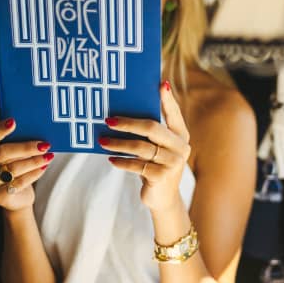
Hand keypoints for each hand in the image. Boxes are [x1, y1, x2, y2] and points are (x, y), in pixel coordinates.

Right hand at [0, 118, 53, 211]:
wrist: (16, 197)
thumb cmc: (14, 168)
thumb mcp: (12, 154)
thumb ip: (16, 142)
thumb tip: (35, 128)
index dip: (0, 129)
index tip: (14, 122)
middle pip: (2, 153)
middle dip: (26, 148)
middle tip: (44, 145)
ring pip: (12, 169)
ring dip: (34, 161)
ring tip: (48, 156)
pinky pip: (19, 183)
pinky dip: (34, 174)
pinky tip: (43, 167)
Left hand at [101, 82, 190, 212]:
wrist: (164, 198)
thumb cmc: (157, 165)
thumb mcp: (159, 147)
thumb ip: (153, 131)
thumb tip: (126, 109)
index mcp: (181, 134)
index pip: (173, 113)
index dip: (167, 99)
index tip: (159, 84)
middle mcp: (180, 147)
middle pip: (152, 128)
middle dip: (128, 123)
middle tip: (108, 120)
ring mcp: (172, 162)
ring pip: (141, 147)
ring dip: (118, 143)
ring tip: (102, 141)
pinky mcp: (161, 177)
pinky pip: (137, 165)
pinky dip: (122, 161)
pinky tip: (111, 159)